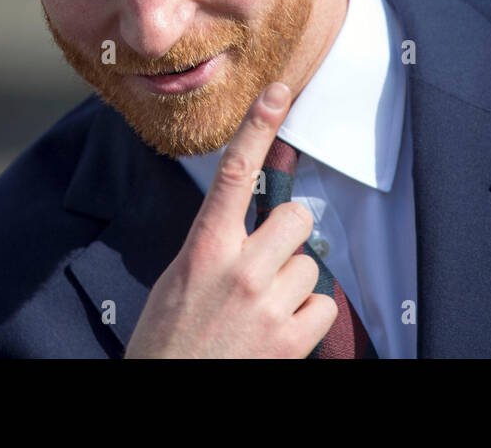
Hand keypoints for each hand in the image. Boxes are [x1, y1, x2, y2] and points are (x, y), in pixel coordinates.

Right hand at [123, 81, 337, 356]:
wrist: (166, 396)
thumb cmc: (168, 342)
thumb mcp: (179, 281)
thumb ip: (216, 248)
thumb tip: (254, 227)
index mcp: (203, 249)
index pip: (235, 173)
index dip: (259, 128)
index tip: (279, 93)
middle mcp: (238, 270)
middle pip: (296, 219)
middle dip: (289, 238)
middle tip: (267, 264)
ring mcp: (267, 306)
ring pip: (311, 268)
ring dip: (295, 286)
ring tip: (262, 313)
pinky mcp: (291, 342)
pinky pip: (324, 308)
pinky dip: (307, 322)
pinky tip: (277, 335)